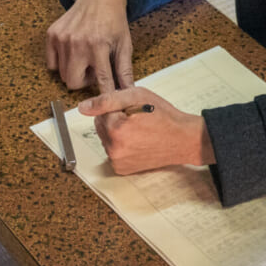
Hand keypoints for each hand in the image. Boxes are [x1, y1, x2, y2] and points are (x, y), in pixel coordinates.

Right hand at [46, 0, 132, 92]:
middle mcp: (77, 43)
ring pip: (62, 74)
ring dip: (74, 71)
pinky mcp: (51, 34)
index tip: (106, 108)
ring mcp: (61, 38)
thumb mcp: (124, 45)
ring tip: (85, 58)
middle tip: (93, 68)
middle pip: (73, 83)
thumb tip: (128, 93)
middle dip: (83, 82)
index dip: (104, 96)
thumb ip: (124, 70)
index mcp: (98, 46)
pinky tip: (73, 52)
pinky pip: (52, 63)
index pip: (101, 80)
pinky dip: (61, 63)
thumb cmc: (114, 21)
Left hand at [79, 87, 215, 173]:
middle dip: (114, 119)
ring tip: (139, 130)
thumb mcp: (137, 96)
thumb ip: (107, 100)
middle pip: (101, 126)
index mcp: (116, 129)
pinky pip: (112, 150)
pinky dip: (121, 144)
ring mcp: (117, 161)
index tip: (133, 110)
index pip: (100, 111)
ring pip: (106, 138)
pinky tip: (137, 141)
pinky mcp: (122, 169)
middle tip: (136, 119)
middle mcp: (114, 149)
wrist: (183, 139)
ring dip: (117, 132)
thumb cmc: (164, 116)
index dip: (117, 107)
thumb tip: (83, 107)